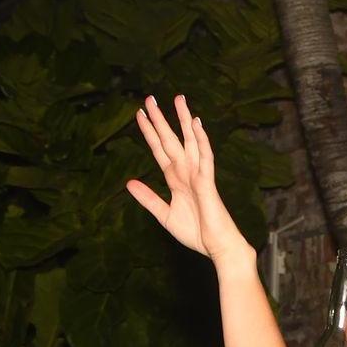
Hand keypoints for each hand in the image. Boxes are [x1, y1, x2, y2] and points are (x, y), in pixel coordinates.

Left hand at [123, 94, 246, 262]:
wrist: (217, 247)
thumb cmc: (197, 233)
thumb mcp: (164, 214)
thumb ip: (148, 198)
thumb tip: (129, 183)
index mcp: (176, 179)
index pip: (159, 150)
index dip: (149, 133)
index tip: (140, 115)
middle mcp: (186, 172)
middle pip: (171, 140)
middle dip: (160, 120)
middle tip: (149, 98)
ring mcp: (198, 175)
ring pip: (189, 142)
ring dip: (183, 120)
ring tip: (178, 99)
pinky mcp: (208, 182)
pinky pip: (205, 157)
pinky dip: (201, 140)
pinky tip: (196, 123)